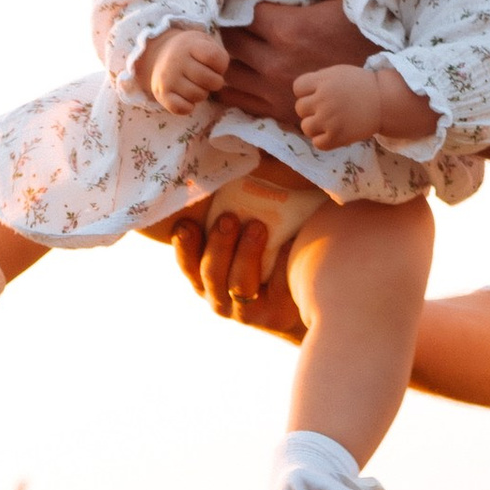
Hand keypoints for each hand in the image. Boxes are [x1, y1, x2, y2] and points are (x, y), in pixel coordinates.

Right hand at [147, 25, 229, 114]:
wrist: (160, 55)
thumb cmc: (191, 52)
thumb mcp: (205, 43)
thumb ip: (218, 57)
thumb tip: (217, 80)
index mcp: (190, 45)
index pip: (214, 57)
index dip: (221, 65)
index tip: (213, 65)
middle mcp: (176, 60)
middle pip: (209, 80)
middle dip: (214, 83)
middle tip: (206, 78)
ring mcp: (167, 78)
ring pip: (198, 95)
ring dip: (201, 94)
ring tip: (194, 84)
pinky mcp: (161, 93)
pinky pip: (182, 108)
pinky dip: (188, 107)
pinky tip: (186, 97)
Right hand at [150, 207, 305, 341]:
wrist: (305, 295)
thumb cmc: (265, 256)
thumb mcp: (241, 242)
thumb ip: (230, 219)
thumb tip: (235, 172)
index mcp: (204, 278)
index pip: (187, 264)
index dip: (183, 246)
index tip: (186, 223)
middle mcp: (219, 297)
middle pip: (211, 273)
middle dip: (218, 245)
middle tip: (229, 218)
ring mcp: (246, 311)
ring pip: (239, 284)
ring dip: (246, 254)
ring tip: (258, 227)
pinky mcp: (275, 316)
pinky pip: (277, 288)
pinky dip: (281, 264)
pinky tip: (287, 244)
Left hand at [218, 0, 362, 125]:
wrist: (382, 88)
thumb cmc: (368, 36)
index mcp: (289, 29)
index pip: (241, 12)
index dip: (236, 3)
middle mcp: (275, 62)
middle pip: (231, 41)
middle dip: (230, 28)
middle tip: (233, 20)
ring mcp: (274, 90)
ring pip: (230, 71)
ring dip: (227, 57)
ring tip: (233, 47)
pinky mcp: (277, 111)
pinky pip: (238, 100)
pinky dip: (230, 87)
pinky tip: (235, 75)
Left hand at [294, 62, 383, 151]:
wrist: (385, 102)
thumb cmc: (362, 86)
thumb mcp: (338, 73)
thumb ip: (319, 80)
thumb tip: (301, 93)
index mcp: (323, 81)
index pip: (298, 88)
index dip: (306, 91)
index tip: (319, 94)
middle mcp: (323, 99)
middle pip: (300, 108)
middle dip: (311, 109)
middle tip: (327, 109)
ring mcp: (329, 119)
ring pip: (306, 127)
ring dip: (315, 126)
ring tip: (329, 123)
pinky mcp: (337, 136)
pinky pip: (317, 143)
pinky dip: (324, 140)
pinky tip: (333, 133)